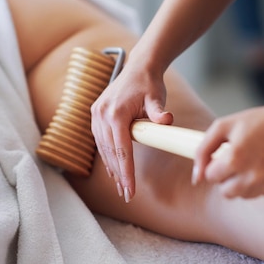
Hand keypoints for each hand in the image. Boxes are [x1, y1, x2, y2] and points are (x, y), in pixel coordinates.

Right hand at [91, 62, 172, 201]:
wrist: (138, 67)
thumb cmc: (149, 83)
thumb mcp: (157, 97)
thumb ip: (159, 111)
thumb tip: (167, 120)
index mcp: (115, 113)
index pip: (121, 150)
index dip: (126, 172)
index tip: (130, 190)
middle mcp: (101, 115)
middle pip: (110, 153)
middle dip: (119, 176)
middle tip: (127, 195)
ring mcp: (96, 115)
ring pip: (103, 149)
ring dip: (112, 168)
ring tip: (121, 187)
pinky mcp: (96, 116)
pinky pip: (100, 141)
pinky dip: (107, 155)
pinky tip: (114, 169)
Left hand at [193, 96, 263, 197]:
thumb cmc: (263, 121)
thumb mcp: (226, 125)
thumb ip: (203, 149)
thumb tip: (196, 178)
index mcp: (235, 158)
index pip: (211, 176)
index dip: (216, 163)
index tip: (226, 154)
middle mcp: (252, 176)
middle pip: (225, 192)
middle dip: (227, 177)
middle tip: (239, 159)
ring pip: (242, 195)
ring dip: (242, 182)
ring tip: (254, 160)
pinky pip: (260, 193)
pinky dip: (261, 182)